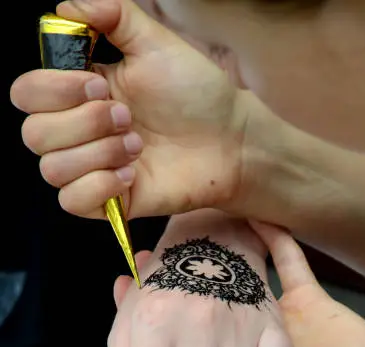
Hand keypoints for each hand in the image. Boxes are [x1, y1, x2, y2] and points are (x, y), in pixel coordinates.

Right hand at [10, 0, 252, 219]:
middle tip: (127, 117)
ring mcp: (93, 169)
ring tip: (137, 145)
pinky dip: (99, 186)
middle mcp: (80, 132)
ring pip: (52, 170)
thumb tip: (64, 7)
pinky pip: (72, 202)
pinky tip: (132, 174)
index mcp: (81, 92)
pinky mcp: (111, 201)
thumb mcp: (155, 43)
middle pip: (33, 135)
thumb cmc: (197, 93)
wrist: (230, 139)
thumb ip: (112, 15)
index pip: (27, 94)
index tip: (99, 85)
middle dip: (82, 123)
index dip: (53, 89)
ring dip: (97, 154)